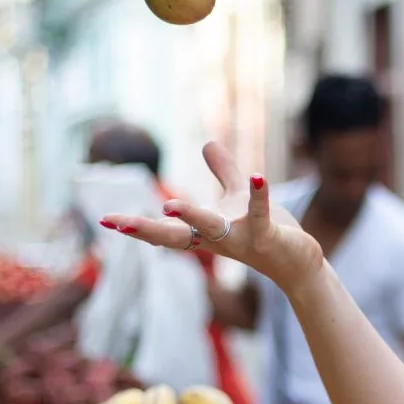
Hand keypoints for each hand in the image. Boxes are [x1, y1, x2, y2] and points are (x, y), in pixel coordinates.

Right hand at [98, 143, 324, 296]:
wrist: (298, 260)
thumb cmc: (265, 231)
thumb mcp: (237, 198)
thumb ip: (222, 171)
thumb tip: (207, 142)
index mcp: (204, 231)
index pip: (166, 230)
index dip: (137, 226)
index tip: (106, 221)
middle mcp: (216, 239)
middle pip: (176, 236)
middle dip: (147, 229)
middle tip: (118, 224)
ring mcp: (240, 240)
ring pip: (211, 228)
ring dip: (192, 216)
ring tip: (170, 204)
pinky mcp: (267, 236)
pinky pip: (260, 215)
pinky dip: (259, 195)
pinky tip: (257, 176)